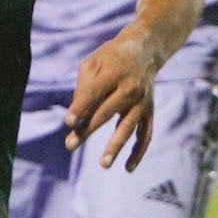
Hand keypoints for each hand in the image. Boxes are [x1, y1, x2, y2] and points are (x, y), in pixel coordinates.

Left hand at [66, 34, 160, 170]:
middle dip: (87, 129)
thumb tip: (76, 115)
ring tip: (103, 164)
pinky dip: (139, 151)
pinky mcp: (149, 111)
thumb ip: (83, 86)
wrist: (145, 49)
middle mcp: (130, 87)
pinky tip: (128, 168)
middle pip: (106, 112)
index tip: (68, 122)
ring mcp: (142, 101)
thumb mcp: (92, 63)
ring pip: (128, 127)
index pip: (93, 92)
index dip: (80, 107)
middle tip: (70, 145)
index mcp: (113, 72)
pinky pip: (146, 134)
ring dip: (116, 146)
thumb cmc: (110, 58)